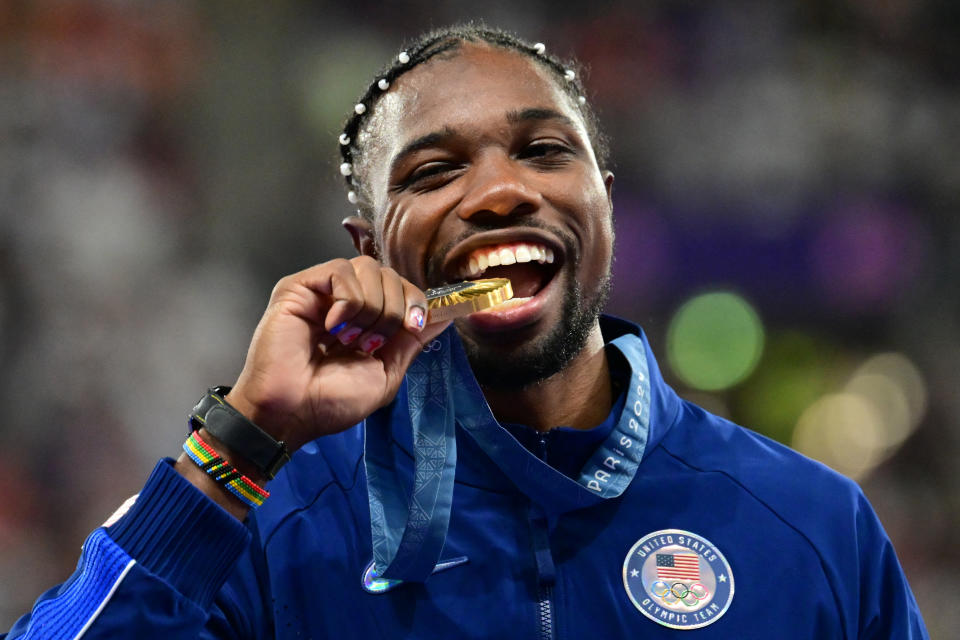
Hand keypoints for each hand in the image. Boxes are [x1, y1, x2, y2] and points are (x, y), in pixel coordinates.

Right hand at [225, 256, 449, 451]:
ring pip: (368, 269)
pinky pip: (341, 271)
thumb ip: (412, 340)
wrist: (292, 413)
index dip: (415, 301)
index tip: (414, 326)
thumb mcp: (386, 372)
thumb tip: (446, 314)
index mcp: (366, 319)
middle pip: (389, 274)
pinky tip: (333, 327)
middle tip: (370, 344)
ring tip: (349, 339)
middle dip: (393, 309)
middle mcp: (345, 300)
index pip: (402, 287)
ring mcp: (321, 292)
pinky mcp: (299, 287)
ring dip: (370, 308)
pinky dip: (348, 302)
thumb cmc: (332, 401)